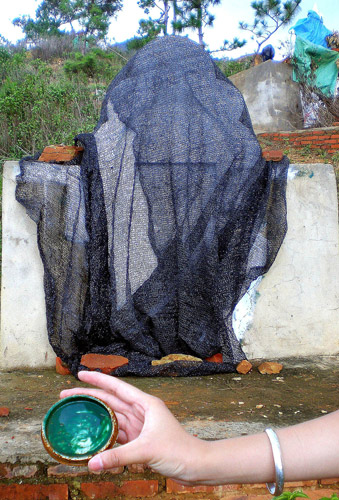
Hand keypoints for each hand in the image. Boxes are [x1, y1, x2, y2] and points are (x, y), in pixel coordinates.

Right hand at [60, 371, 205, 480]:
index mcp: (145, 403)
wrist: (195, 465)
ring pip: (111, 417)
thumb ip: (117, 457)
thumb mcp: (146, 450)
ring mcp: (140, 426)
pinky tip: (92, 438)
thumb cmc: (179, 450)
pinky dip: (104, 437)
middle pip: (110, 400)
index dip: (97, 380)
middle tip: (66, 395)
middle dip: (89, 396)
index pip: (116, 387)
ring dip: (94, 416)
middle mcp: (141, 411)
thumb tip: (91, 463)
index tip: (80, 373)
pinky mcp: (140, 440)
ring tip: (75, 414)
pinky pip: (117, 435)